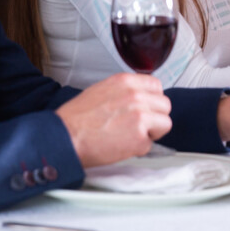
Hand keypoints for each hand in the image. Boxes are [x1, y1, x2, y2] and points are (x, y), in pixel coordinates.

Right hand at [55, 73, 171, 167]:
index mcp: (126, 81)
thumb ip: (124, 92)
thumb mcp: (101, 91)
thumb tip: (139, 99)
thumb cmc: (76, 119)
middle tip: (139, 126)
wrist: (64, 137)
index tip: (146, 109)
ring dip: (151, 133)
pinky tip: (122, 146)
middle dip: (154, 117)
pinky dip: (140, 148)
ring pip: (165, 123)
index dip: (152, 101)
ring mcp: (140, 115)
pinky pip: (151, 144)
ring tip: (131, 136)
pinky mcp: (139, 136)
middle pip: (164, 105)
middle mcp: (136, 95)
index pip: (157, 86)